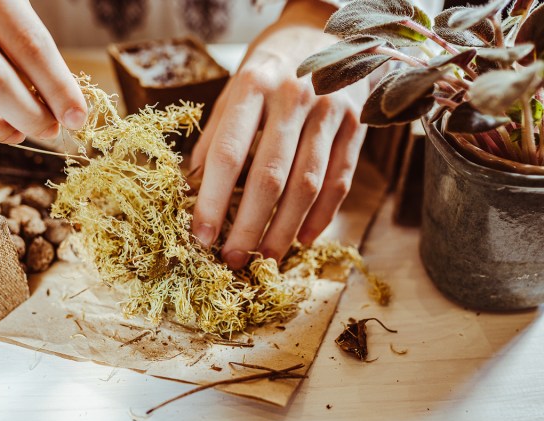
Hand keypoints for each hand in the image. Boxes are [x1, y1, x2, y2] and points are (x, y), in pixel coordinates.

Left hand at [190, 0, 369, 268]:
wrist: (328, 30)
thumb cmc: (272, 66)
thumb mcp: (236, 88)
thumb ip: (217, 135)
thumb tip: (195, 189)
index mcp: (252, 85)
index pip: (228, 153)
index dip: (212, 200)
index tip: (201, 236)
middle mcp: (293, 96)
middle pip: (270, 176)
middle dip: (249, 225)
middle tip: (234, 259)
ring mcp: (330, 110)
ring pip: (308, 184)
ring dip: (285, 228)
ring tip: (267, 257)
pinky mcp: (356, 124)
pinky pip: (339, 179)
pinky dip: (322, 215)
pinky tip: (304, 239)